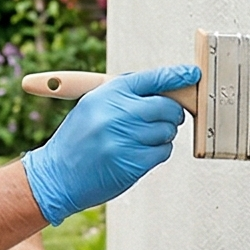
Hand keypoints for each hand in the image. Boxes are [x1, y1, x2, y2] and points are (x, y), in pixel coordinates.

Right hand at [21, 64, 198, 224]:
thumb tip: (164, 88)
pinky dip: (158, 151)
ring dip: (163, 134)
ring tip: (141, 138)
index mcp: (108, 95)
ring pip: (168, 130)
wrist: (57, 175)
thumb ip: (124, 96)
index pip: (152, 78)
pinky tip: (139, 152)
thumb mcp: (93, 106)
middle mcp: (118, 114)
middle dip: (173, 112)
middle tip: (166, 117)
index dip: (176, 75)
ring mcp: (126, 139)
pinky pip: (163, 151)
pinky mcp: (133, 163)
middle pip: (167, 106)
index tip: (191, 74)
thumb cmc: (78, 140)